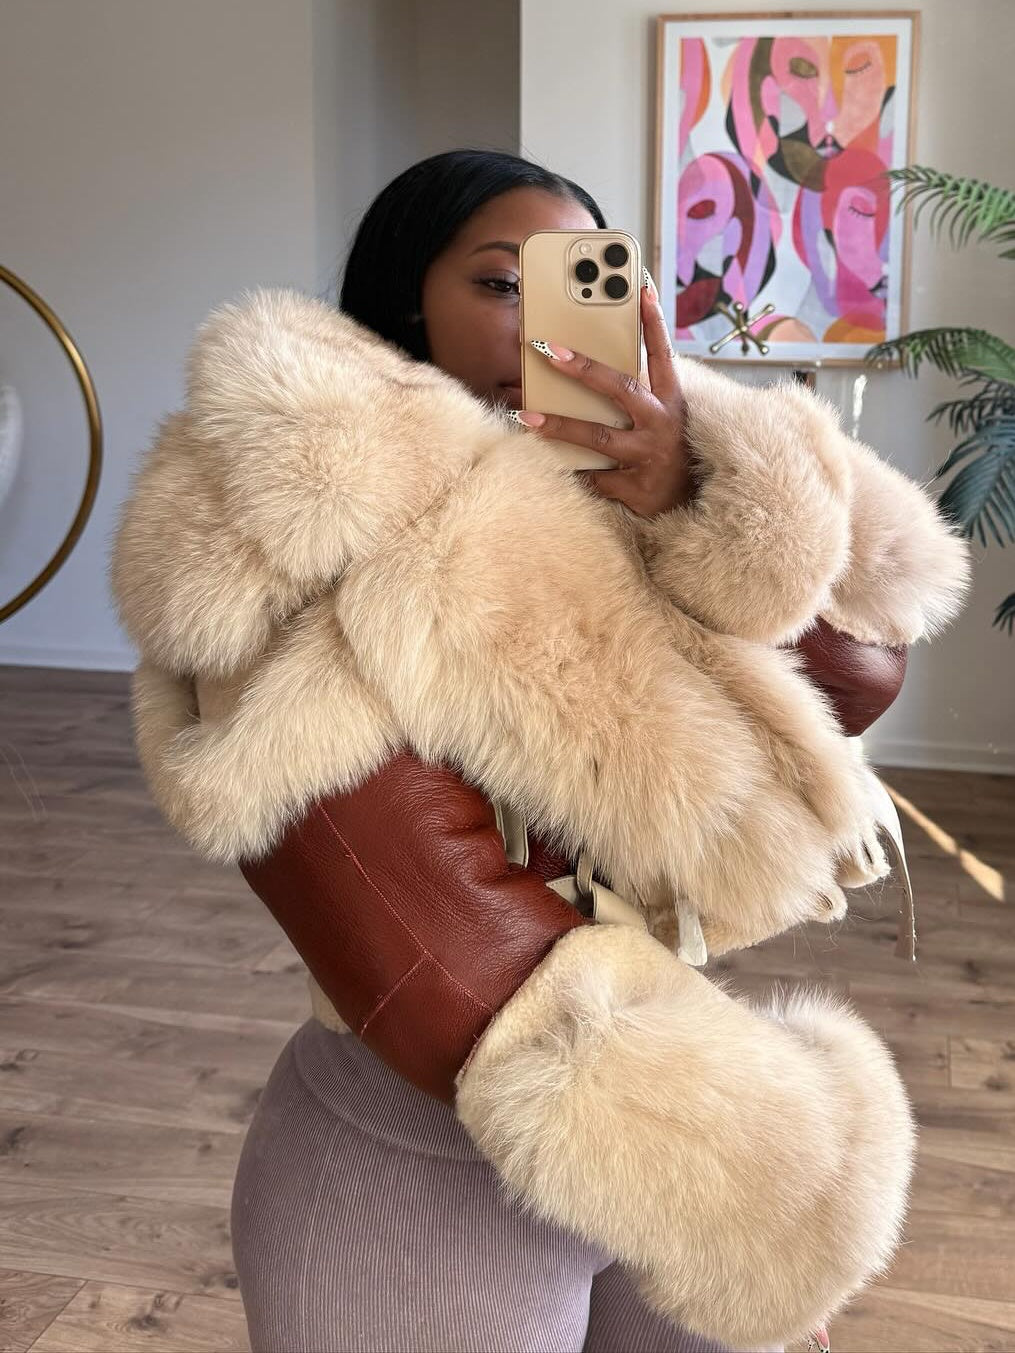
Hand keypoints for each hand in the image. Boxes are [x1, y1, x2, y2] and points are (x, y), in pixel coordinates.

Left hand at [514, 274, 693, 517]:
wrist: (692, 506)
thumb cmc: (672, 454)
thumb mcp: (666, 418)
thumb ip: (640, 394)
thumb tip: (593, 370)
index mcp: (671, 402)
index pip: (662, 354)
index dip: (653, 322)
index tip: (641, 288)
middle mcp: (660, 424)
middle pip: (620, 389)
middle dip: (583, 368)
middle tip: (548, 350)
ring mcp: (647, 456)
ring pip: (597, 437)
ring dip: (559, 425)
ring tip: (526, 415)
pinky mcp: (634, 487)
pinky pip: (593, 477)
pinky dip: (570, 471)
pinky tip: (544, 464)